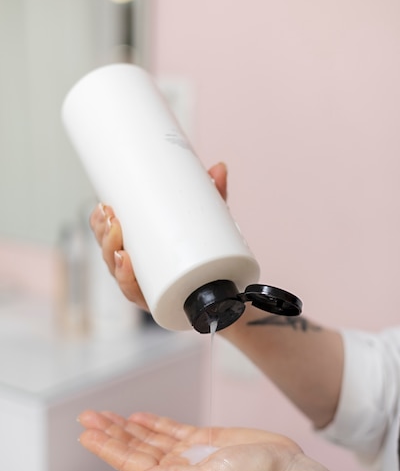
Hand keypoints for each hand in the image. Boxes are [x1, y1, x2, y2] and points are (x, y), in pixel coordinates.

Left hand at [78, 409, 300, 470]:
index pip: (131, 463)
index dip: (108, 448)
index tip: (88, 434)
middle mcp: (178, 468)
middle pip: (135, 448)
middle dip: (110, 432)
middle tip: (88, 417)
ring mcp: (190, 454)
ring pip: (149, 438)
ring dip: (127, 427)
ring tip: (106, 415)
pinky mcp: (205, 441)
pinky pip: (172, 430)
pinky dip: (154, 423)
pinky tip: (140, 418)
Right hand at [89, 162, 227, 309]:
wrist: (228, 294)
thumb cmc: (209, 257)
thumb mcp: (207, 222)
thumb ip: (212, 196)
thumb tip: (219, 168)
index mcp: (140, 250)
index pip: (108, 236)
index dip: (99, 223)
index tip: (103, 205)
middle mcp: (138, 271)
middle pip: (108, 254)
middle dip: (103, 236)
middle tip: (112, 218)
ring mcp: (147, 289)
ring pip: (118, 274)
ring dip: (111, 256)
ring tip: (118, 242)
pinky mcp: (159, 302)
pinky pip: (137, 294)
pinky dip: (128, 280)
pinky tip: (126, 265)